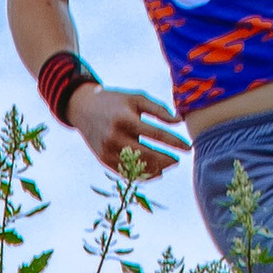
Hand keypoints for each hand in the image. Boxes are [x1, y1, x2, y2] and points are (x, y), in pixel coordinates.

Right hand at [73, 82, 187, 179]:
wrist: (84, 108)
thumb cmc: (116, 101)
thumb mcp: (137, 99)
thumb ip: (159, 110)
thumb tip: (180, 121)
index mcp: (125, 119)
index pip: (156, 134)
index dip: (174, 142)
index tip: (188, 147)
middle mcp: (114, 137)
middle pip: (147, 154)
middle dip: (166, 159)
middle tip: (179, 160)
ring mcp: (107, 151)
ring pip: (135, 166)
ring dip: (155, 169)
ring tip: (168, 166)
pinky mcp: (103, 159)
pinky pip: (125, 172)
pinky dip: (141, 174)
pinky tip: (155, 172)